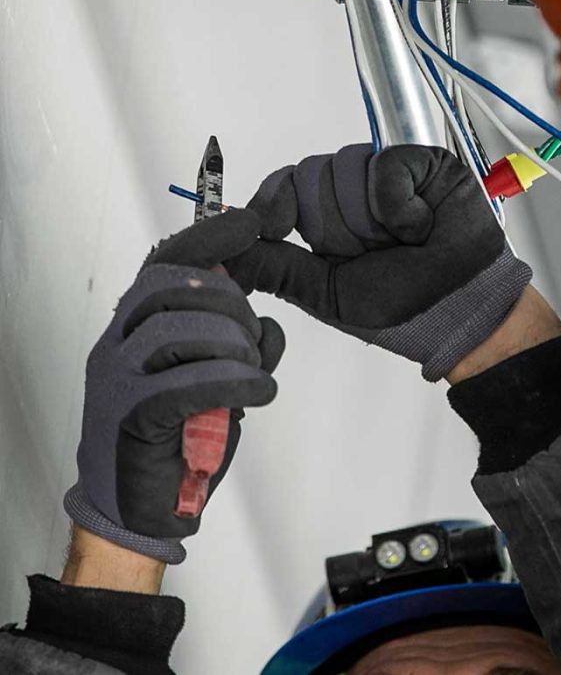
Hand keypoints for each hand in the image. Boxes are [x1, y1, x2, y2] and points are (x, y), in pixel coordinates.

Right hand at [65, 210, 283, 563]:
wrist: (138, 510)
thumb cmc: (178, 442)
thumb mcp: (219, 383)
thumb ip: (240, 349)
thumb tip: (269, 324)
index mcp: (134, 330)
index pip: (163, 264)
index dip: (208, 240)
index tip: (249, 223)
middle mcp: (118, 346)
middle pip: (174, 290)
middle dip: (230, 305)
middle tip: (253, 340)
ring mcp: (119, 381)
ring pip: (180, 331)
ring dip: (234, 348)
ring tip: (254, 376)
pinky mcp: (132, 418)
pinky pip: (186, 384)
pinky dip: (233, 383)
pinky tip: (260, 394)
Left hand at [225, 145, 531, 380]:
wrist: (459, 311)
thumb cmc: (400, 307)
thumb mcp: (323, 292)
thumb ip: (273, 268)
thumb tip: (217, 255)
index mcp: (324, 220)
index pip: (282, 187)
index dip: (273, 204)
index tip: (277, 229)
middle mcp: (353, 192)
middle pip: (309, 177)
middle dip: (335, 228)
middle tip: (371, 253)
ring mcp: (388, 174)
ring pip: (345, 170)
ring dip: (370, 221)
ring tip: (402, 243)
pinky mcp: (423, 164)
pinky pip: (385, 167)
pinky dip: (398, 206)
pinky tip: (419, 227)